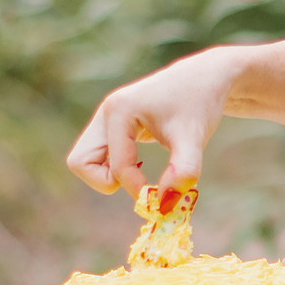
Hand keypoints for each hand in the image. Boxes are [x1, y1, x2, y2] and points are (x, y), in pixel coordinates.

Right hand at [68, 50, 238, 194]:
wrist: (205, 80)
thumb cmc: (199, 106)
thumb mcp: (194, 139)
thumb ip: (183, 171)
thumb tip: (165, 204)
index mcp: (120, 110)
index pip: (118, 166)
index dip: (138, 188)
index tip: (163, 198)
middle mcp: (105, 112)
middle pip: (80, 162)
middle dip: (107, 182)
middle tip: (138, 181)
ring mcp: (105, 118)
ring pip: (83, 161)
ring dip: (107, 176)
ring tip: (139, 172)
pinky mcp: (111, 126)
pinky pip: (95, 157)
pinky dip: (113, 169)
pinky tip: (139, 164)